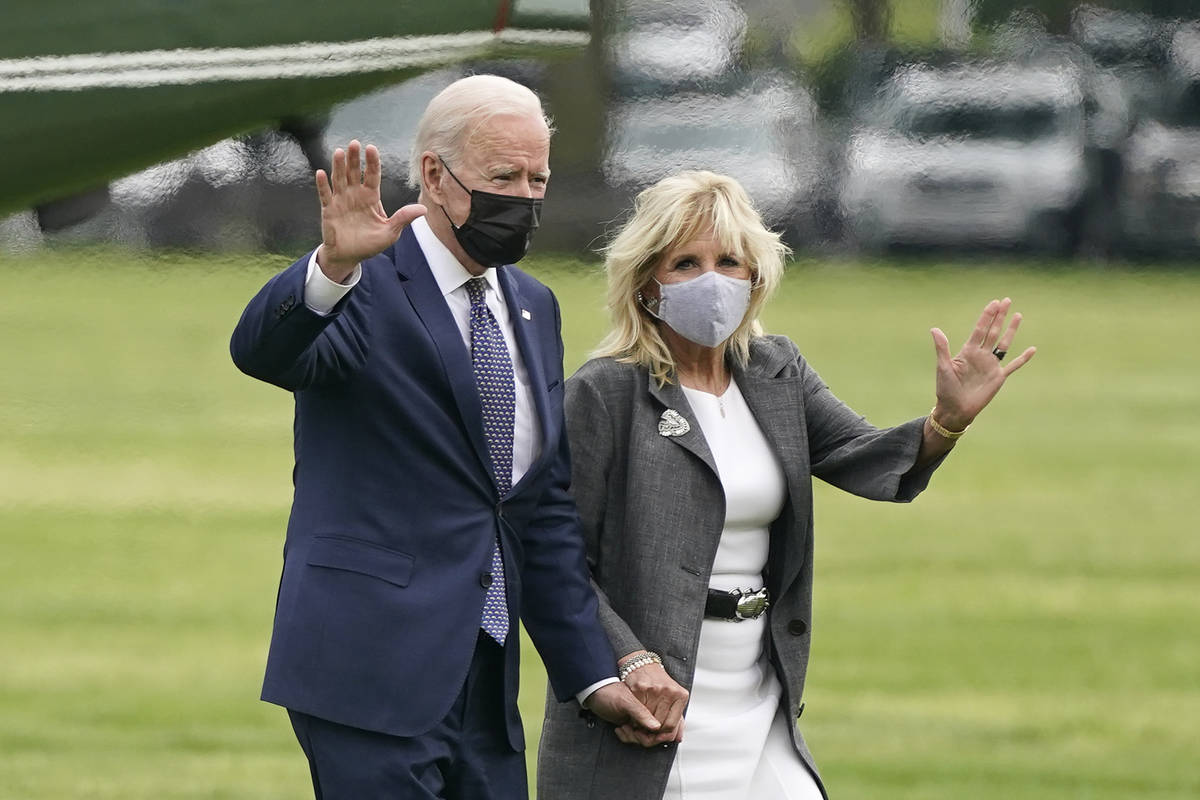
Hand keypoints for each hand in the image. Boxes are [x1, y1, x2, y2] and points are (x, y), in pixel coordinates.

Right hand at [315, 139, 425, 281]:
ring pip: (339, 179)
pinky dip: (322, 184)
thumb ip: (403, 218)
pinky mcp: (328, 209)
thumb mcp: (390, 232)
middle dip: (354, 158)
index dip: (372, 162)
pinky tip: (321, 173)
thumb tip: (423, 209)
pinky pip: (325, 195)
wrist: (349, 257)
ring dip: (338, 166)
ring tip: (339, 152)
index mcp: (371, 197)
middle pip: (354, 172)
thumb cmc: (370, 244)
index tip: (371, 148)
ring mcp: (340, 200)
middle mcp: (355, 194)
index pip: (372, 175)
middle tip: (354, 144)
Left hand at [585, 682, 663, 747]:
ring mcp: (643, 718)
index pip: (665, 725)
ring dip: (632, 737)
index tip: (639, 731)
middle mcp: (651, 711)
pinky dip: (627, 737)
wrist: (595, 693)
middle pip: (656, 735)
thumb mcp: (625, 701)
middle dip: (641, 737)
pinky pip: (636, 737)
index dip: (654, 733)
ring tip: (623, 728)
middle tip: (628, 728)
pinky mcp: (634, 723)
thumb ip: (641, 713)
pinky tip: (620, 729)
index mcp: (654, 701)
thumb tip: (656, 727)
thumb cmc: (608, 692)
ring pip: (646, 738)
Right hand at [613, 651, 688, 746]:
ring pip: (648, 718)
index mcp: (681, 695)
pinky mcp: (640, 688)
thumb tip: (678, 738)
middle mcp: (669, 691)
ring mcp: (655, 689)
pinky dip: (635, 715)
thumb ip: (678, 720)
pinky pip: (637, 709)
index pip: (671, 725)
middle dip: (652, 729)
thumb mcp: (674, 700)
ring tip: (641, 720)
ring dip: (642, 723)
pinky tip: (636, 713)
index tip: (657, 733)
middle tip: (647, 728)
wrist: (644, 666)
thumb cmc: (660, 684)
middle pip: (660, 723)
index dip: (663, 733)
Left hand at [930, 297, 1035, 429]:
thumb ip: (942, 348)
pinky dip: (1023, 358)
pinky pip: (1013, 366)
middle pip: (993, 331)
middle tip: (1007, 300)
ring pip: (1004, 344)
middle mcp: (981, 355)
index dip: (987, 316)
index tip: (994, 303)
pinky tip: (1032, 349)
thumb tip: (934, 329)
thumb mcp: (943, 367)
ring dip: (1011, 330)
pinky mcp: (998, 378)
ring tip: (1018, 315)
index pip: (980, 330)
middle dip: (999, 316)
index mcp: (968, 351)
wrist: (955, 409)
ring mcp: (991, 365)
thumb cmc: (946, 389)